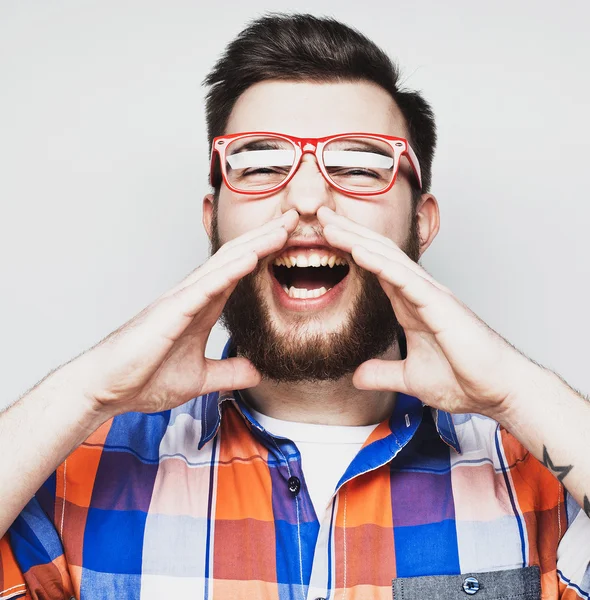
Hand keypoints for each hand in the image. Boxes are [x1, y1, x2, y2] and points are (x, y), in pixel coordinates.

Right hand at [72, 210, 298, 416]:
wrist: (107, 388)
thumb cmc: (143, 377)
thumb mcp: (200, 379)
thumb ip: (228, 372)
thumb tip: (256, 372)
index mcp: (203, 307)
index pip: (240, 272)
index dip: (265, 253)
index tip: (290, 240)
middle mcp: (194, 295)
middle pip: (237, 258)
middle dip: (267, 237)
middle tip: (294, 217)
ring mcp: (182, 300)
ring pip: (225, 264)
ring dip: (256, 245)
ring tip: (283, 228)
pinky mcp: (171, 312)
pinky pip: (205, 287)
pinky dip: (230, 271)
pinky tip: (251, 257)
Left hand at [318, 206, 535, 417]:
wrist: (498, 392)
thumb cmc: (465, 380)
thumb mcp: (410, 379)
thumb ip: (382, 374)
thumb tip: (357, 376)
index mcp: (410, 304)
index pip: (375, 269)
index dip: (351, 250)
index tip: (325, 238)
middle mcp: (419, 292)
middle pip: (378, 254)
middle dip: (348, 234)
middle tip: (321, 216)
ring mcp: (430, 295)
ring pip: (388, 259)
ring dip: (357, 240)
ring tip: (330, 225)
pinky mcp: (440, 305)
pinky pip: (405, 279)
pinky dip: (380, 264)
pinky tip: (358, 250)